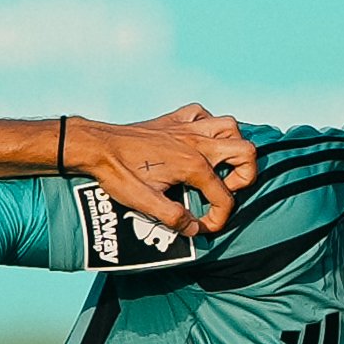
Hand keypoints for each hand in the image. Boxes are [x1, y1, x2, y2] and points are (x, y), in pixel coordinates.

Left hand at [69, 102, 255, 233]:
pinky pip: (203, 113)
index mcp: (193, 165)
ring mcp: (186, 127)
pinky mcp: (174, 119)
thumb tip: (194, 229)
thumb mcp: (144, 204)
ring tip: (219, 164)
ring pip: (230, 127)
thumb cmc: (118, 174)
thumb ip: (174, 219)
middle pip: (246, 152)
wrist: (96, 146)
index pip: (224, 196)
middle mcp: (196, 142)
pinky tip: (198, 140)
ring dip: (232, 146)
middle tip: (224, 189)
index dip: (220, 218)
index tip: (205, 226)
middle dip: (245, 176)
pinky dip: (208, 125)